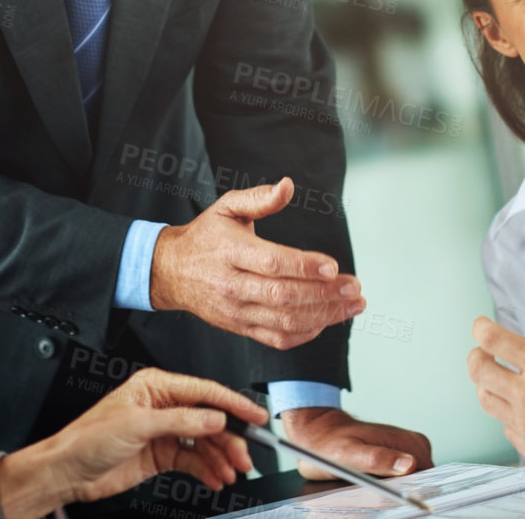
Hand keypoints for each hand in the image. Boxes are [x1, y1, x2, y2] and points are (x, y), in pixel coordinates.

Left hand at [0, 368, 267, 517]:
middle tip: (244, 457)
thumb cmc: (87, 438)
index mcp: (157, 387)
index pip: (204, 392)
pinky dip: (206, 470)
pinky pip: (192, 460)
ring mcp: (164, 432)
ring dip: (220, 458)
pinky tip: (215, 478)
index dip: (233, 404)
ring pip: (204, 443)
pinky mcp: (161, 456)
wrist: (67, 471)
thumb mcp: (137, 425)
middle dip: (230, 439)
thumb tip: (214, 418)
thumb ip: (180, 421)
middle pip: (209, 420)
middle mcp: (164, 407)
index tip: (255, 415)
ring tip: (231, 472)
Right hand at [150, 178, 363, 348]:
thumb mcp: (226, 207)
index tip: (334, 267)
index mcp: (230, 252)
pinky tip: (327, 320)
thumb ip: (259, 198)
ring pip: (284, 321)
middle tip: (354, 287)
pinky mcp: (240, 328)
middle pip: (283, 296)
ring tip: (352, 305)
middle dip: (324, 294)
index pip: (271, 263)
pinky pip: (276, 338)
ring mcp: (236, 311)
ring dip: (324, 316)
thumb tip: (288, 185)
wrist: (170, 271)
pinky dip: (305, 333)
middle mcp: (232, 286)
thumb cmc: (206, 236)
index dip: (304, 267)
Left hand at [282, 407, 433, 480]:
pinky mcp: (399, 459)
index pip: (429, 480)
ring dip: (395, 490)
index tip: (391, 500)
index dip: (413, 495)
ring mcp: (408, 452)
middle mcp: (415, 446)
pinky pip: (402, 480)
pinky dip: (390, 486)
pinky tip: (372, 483)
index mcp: (411, 444)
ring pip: (412, 483)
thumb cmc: (331, 444)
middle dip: (402, 493)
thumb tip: (409, 465)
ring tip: (369, 483)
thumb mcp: (349, 454)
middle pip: (422, 483)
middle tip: (373, 490)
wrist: (320, 433)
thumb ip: (379, 459)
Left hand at [466, 269, 524, 494]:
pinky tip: (524, 410)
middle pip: (479, 371)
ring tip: (500, 379)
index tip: (482, 326)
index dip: (481, 328)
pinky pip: (507, 429)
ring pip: (488, 402)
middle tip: (484, 352)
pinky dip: (509, 416)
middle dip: (478, 356)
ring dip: (489, 386)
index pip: (491, 340)